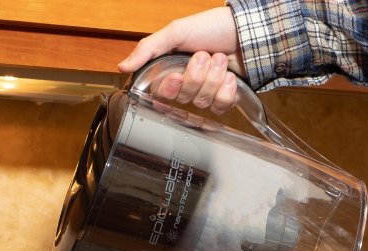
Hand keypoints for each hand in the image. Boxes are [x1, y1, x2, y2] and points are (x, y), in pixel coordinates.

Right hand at [117, 7, 243, 113]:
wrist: (245, 30)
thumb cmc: (211, 27)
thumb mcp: (176, 31)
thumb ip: (149, 49)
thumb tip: (122, 67)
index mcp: (172, 71)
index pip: (162, 93)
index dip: (170, 88)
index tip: (177, 75)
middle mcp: (187, 85)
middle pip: (185, 97)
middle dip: (198, 75)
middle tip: (205, 55)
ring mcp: (206, 94)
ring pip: (203, 101)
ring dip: (215, 77)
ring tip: (220, 58)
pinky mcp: (223, 100)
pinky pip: (220, 106)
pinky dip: (227, 89)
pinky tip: (230, 76)